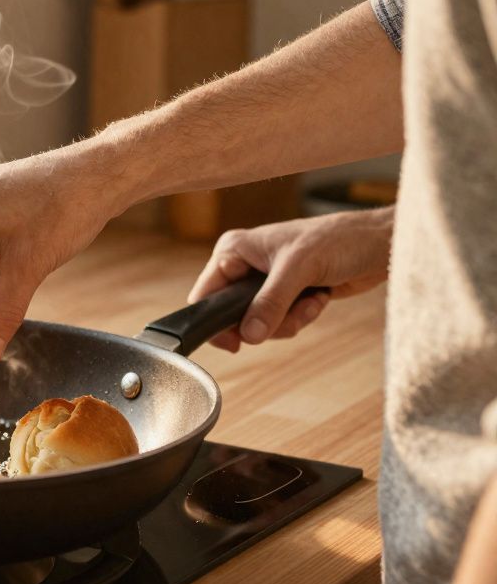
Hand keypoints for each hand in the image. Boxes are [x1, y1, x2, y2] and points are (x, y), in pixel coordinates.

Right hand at [189, 206, 394, 351]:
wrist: (378, 245)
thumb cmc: (338, 239)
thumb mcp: (298, 269)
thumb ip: (270, 303)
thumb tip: (249, 335)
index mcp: (234, 250)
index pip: (206, 293)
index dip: (216, 321)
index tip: (235, 344)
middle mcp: (245, 266)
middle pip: (234, 315)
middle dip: (266, 320)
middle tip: (289, 312)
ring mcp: (265, 282)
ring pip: (259, 323)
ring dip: (289, 320)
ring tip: (311, 299)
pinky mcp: (286, 294)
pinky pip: (281, 322)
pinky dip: (301, 316)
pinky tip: (318, 299)